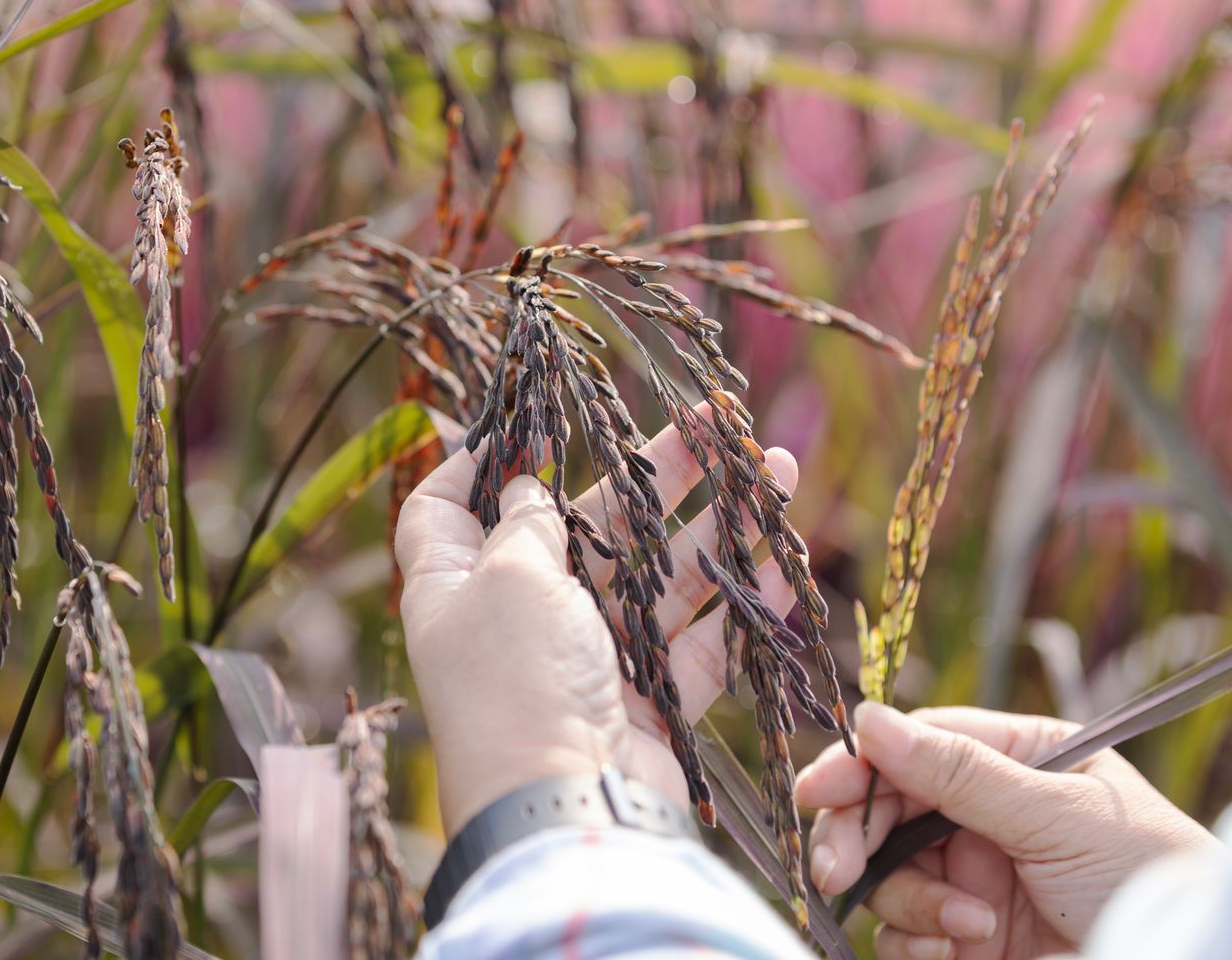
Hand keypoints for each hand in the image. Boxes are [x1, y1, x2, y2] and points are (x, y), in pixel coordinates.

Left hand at [394, 412, 799, 835]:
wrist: (566, 811)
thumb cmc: (517, 681)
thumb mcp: (510, 578)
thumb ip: (526, 525)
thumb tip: (522, 488)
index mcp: (457, 583)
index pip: (447, 508)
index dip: (478, 460)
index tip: (529, 420)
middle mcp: (517, 618)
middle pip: (583, 527)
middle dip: (651, 474)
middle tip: (714, 421)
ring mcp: (583, 662)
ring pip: (654, 576)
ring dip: (714, 523)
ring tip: (774, 466)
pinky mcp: (643, 706)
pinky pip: (695, 641)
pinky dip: (738, 601)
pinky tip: (784, 557)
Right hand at [797, 704, 1216, 959]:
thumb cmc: (1147, 877)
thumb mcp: (1056, 814)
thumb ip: (959, 771)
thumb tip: (869, 719)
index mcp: (1015, 760)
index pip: (915, 745)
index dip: (860, 765)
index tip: (817, 790)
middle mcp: (984, 814)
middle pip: (881, 810)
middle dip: (856, 840)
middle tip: (839, 872)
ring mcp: (972, 877)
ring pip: (885, 875)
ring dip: (912, 902)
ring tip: (969, 928)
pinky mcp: (965, 938)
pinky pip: (902, 933)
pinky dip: (917, 942)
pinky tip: (960, 950)